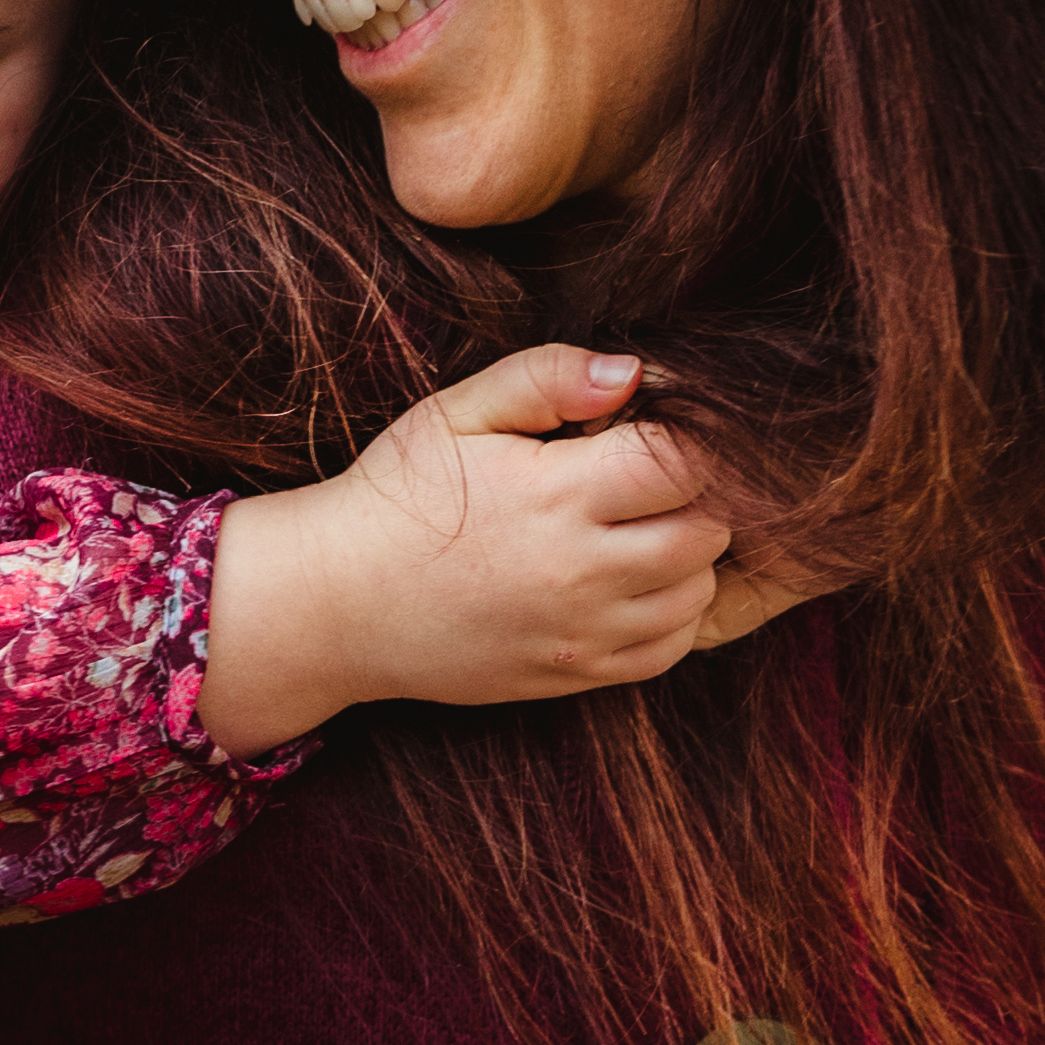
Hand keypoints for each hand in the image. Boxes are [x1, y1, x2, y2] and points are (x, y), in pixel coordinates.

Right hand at [198, 349, 735, 748]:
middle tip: (651, 478)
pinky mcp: (575, 675)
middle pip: (707, 531)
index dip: (688, 439)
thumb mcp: (456, 413)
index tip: (656, 430)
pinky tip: (633, 582)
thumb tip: (634, 370)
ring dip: (689, 556)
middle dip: (696, 496)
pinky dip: (672, 614)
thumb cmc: (398, 496)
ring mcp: (582, 632)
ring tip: (639, 527)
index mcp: (556, 494)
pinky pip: (669, 650)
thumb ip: (548, 378)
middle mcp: (580, 571)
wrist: (337, 603)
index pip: (684, 463)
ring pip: (697, 593)